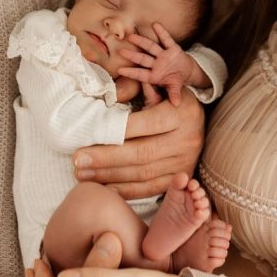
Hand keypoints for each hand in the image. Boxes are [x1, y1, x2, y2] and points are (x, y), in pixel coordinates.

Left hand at [73, 87, 204, 199]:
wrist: (198, 119)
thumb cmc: (170, 98)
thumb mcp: (157, 85)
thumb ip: (135, 87)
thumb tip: (110, 96)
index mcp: (181, 113)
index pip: (143, 125)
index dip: (114, 132)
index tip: (86, 136)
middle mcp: (187, 140)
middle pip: (141, 153)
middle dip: (106, 159)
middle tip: (78, 161)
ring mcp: (185, 162)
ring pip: (143, 174)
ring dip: (110, 177)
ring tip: (83, 175)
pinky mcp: (180, 178)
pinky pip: (150, 189)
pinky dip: (126, 191)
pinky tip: (104, 188)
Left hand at [118, 23, 194, 105]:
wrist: (186, 71)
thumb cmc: (176, 80)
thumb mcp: (175, 87)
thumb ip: (174, 94)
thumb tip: (177, 104)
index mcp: (155, 75)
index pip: (141, 74)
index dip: (131, 72)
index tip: (119, 70)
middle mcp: (156, 64)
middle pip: (143, 59)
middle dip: (133, 55)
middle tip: (121, 51)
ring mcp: (164, 55)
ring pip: (151, 47)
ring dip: (142, 41)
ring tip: (131, 36)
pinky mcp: (173, 49)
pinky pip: (167, 40)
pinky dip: (162, 32)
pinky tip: (155, 25)